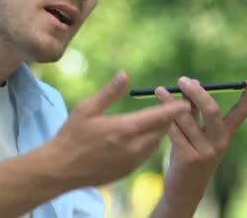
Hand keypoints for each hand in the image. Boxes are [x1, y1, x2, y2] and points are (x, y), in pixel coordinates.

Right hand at [46, 71, 190, 189]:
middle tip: (172, 106)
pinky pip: (145, 154)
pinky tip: (140, 135)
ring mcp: (132, 162)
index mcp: (125, 129)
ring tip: (158, 119)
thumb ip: (110, 92)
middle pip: (161, 130)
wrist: (60, 170)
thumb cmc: (71, 135)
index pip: (159, 117)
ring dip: (158, 131)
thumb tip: (125, 75)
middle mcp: (133, 147)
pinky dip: (147, 143)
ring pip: (154, 143)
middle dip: (167, 118)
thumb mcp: (87, 108)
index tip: (185, 100)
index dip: (175, 108)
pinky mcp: (128, 171)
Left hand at [152, 76, 246, 216]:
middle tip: (182, 80)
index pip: (242, 112)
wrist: (184, 190)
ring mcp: (205, 151)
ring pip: (188, 119)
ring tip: (159, 90)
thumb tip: (192, 83)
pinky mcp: (189, 158)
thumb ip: (196, 111)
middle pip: (212, 110)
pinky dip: (164, 119)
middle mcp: (219, 142)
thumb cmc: (190, 155)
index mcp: (225, 135)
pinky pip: (175, 132)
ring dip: (171, 102)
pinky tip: (156, 111)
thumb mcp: (198, 134)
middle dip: (197, 92)